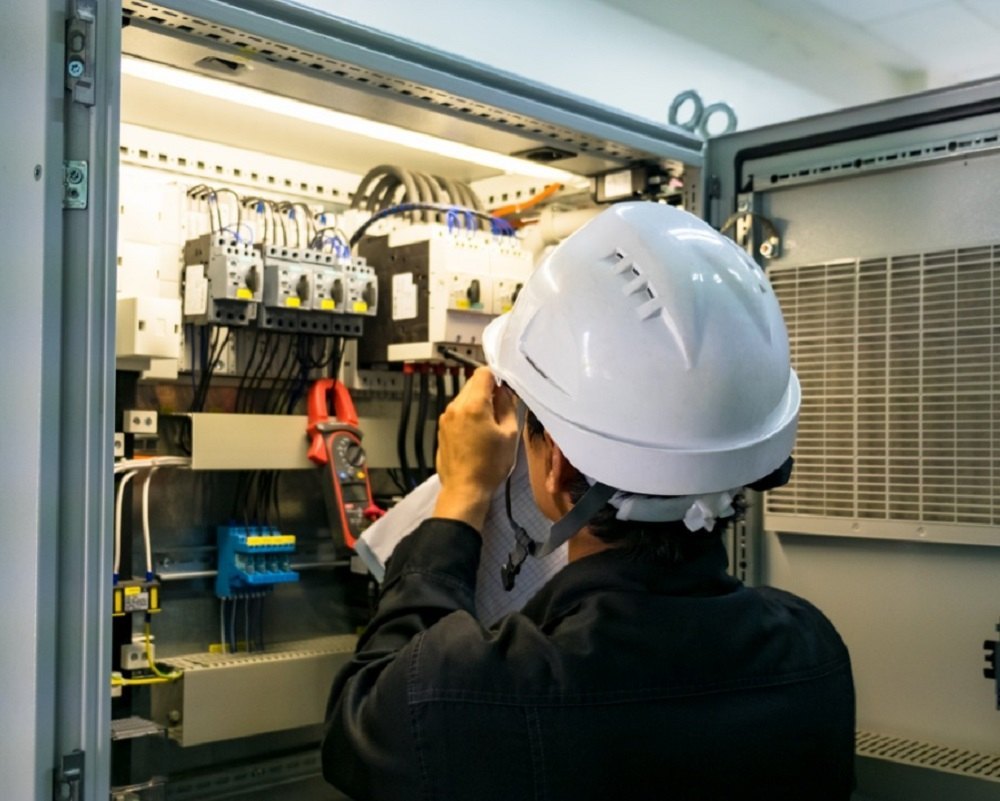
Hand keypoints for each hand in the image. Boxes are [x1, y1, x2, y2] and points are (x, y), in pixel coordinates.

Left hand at [433, 367, 518, 529]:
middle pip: (472, 384)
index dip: (497, 377)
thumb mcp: (509, 435)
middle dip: (488, 391)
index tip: (506, 389)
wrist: (464, 489)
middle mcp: (455, 407)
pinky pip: (457, 412)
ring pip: (464, 398)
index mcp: (473, 405)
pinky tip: (477, 434)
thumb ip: (507, 407)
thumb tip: (504, 392)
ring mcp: (446, 418)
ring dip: (477, 404)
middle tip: (501, 409)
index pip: (484, 373)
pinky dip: (468, 415)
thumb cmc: (490, 465)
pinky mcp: (442, 429)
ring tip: (489, 425)